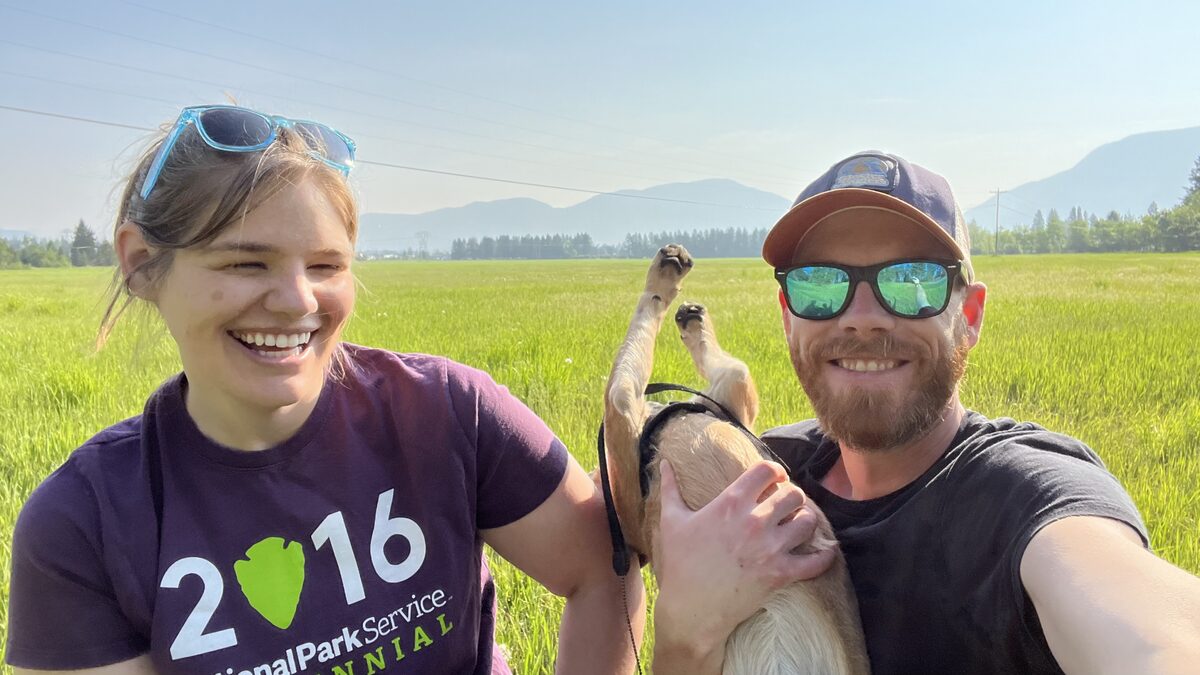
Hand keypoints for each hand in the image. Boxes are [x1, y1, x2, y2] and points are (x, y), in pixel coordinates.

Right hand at [652, 459, 834, 660]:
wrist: (691, 610)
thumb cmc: (680, 565)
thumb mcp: (672, 521)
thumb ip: (670, 488)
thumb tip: (664, 463)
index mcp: (731, 502)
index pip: (766, 470)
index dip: (775, 471)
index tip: (775, 478)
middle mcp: (754, 521)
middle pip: (794, 493)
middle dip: (792, 496)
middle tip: (787, 504)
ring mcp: (770, 548)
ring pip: (808, 521)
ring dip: (806, 520)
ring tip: (799, 524)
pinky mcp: (781, 574)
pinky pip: (816, 561)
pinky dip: (824, 556)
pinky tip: (825, 551)